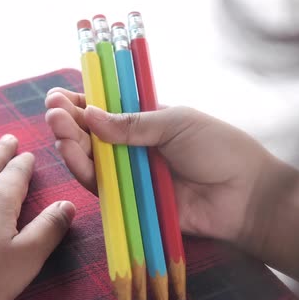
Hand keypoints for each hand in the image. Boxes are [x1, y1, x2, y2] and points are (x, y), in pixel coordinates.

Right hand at [44, 88, 278, 252]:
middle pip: (93, 136)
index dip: (83, 103)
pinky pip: (102, 187)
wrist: (244, 194)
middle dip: (70, 121)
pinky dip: (85, 170)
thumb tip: (90, 114)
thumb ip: (133, 123)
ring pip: (92, 161)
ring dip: (72, 142)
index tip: (60, 96)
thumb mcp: (176, 123)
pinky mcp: (131, 203)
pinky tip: (72, 151)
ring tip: (58, 125)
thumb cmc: (218, 149)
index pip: (107, 111)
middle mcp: (135, 149)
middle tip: (53, 109)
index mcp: (148, 123)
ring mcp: (132, 176)